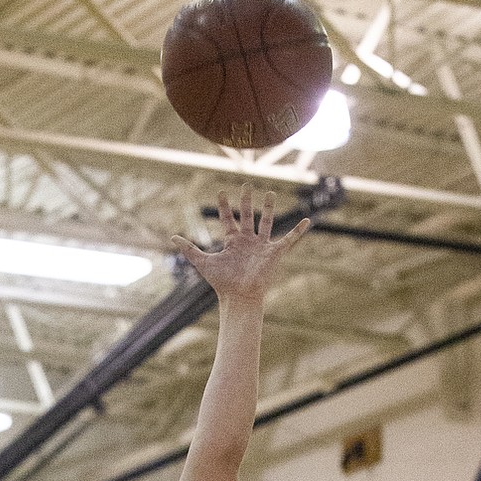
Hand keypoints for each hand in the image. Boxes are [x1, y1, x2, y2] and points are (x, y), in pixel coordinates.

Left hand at [172, 189, 308, 303]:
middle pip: (247, 215)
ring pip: (266, 221)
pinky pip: (290, 239)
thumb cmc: (222, 282)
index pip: (228, 219)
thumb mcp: (203, 262)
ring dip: (268, 208)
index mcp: (233, 242)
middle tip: (245, 184)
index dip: (223, 206)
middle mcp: (247, 241)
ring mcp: (262, 246)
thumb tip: (171, 237)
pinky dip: (299, 230)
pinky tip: (308, 220)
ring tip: (269, 192)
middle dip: (246, 200)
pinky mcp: (275, 252)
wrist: (239, 296)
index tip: (220, 192)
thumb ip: (189, 249)